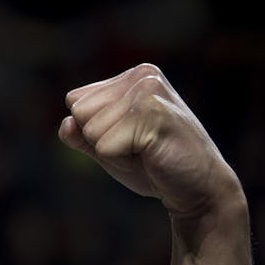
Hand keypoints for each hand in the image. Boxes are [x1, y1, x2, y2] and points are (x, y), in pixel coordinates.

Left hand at [59, 63, 241, 219]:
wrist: (199, 188)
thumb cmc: (152, 166)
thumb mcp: (107, 148)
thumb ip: (80, 134)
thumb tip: (66, 123)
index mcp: (133, 77)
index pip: (75, 101)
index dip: (94, 130)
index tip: (128, 139)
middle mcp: (143, 76)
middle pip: (79, 113)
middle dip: (101, 139)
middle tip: (138, 148)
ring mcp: (149, 92)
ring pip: (90, 129)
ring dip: (113, 151)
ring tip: (147, 151)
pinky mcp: (152, 114)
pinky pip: (103, 146)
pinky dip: (120, 160)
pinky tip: (152, 157)